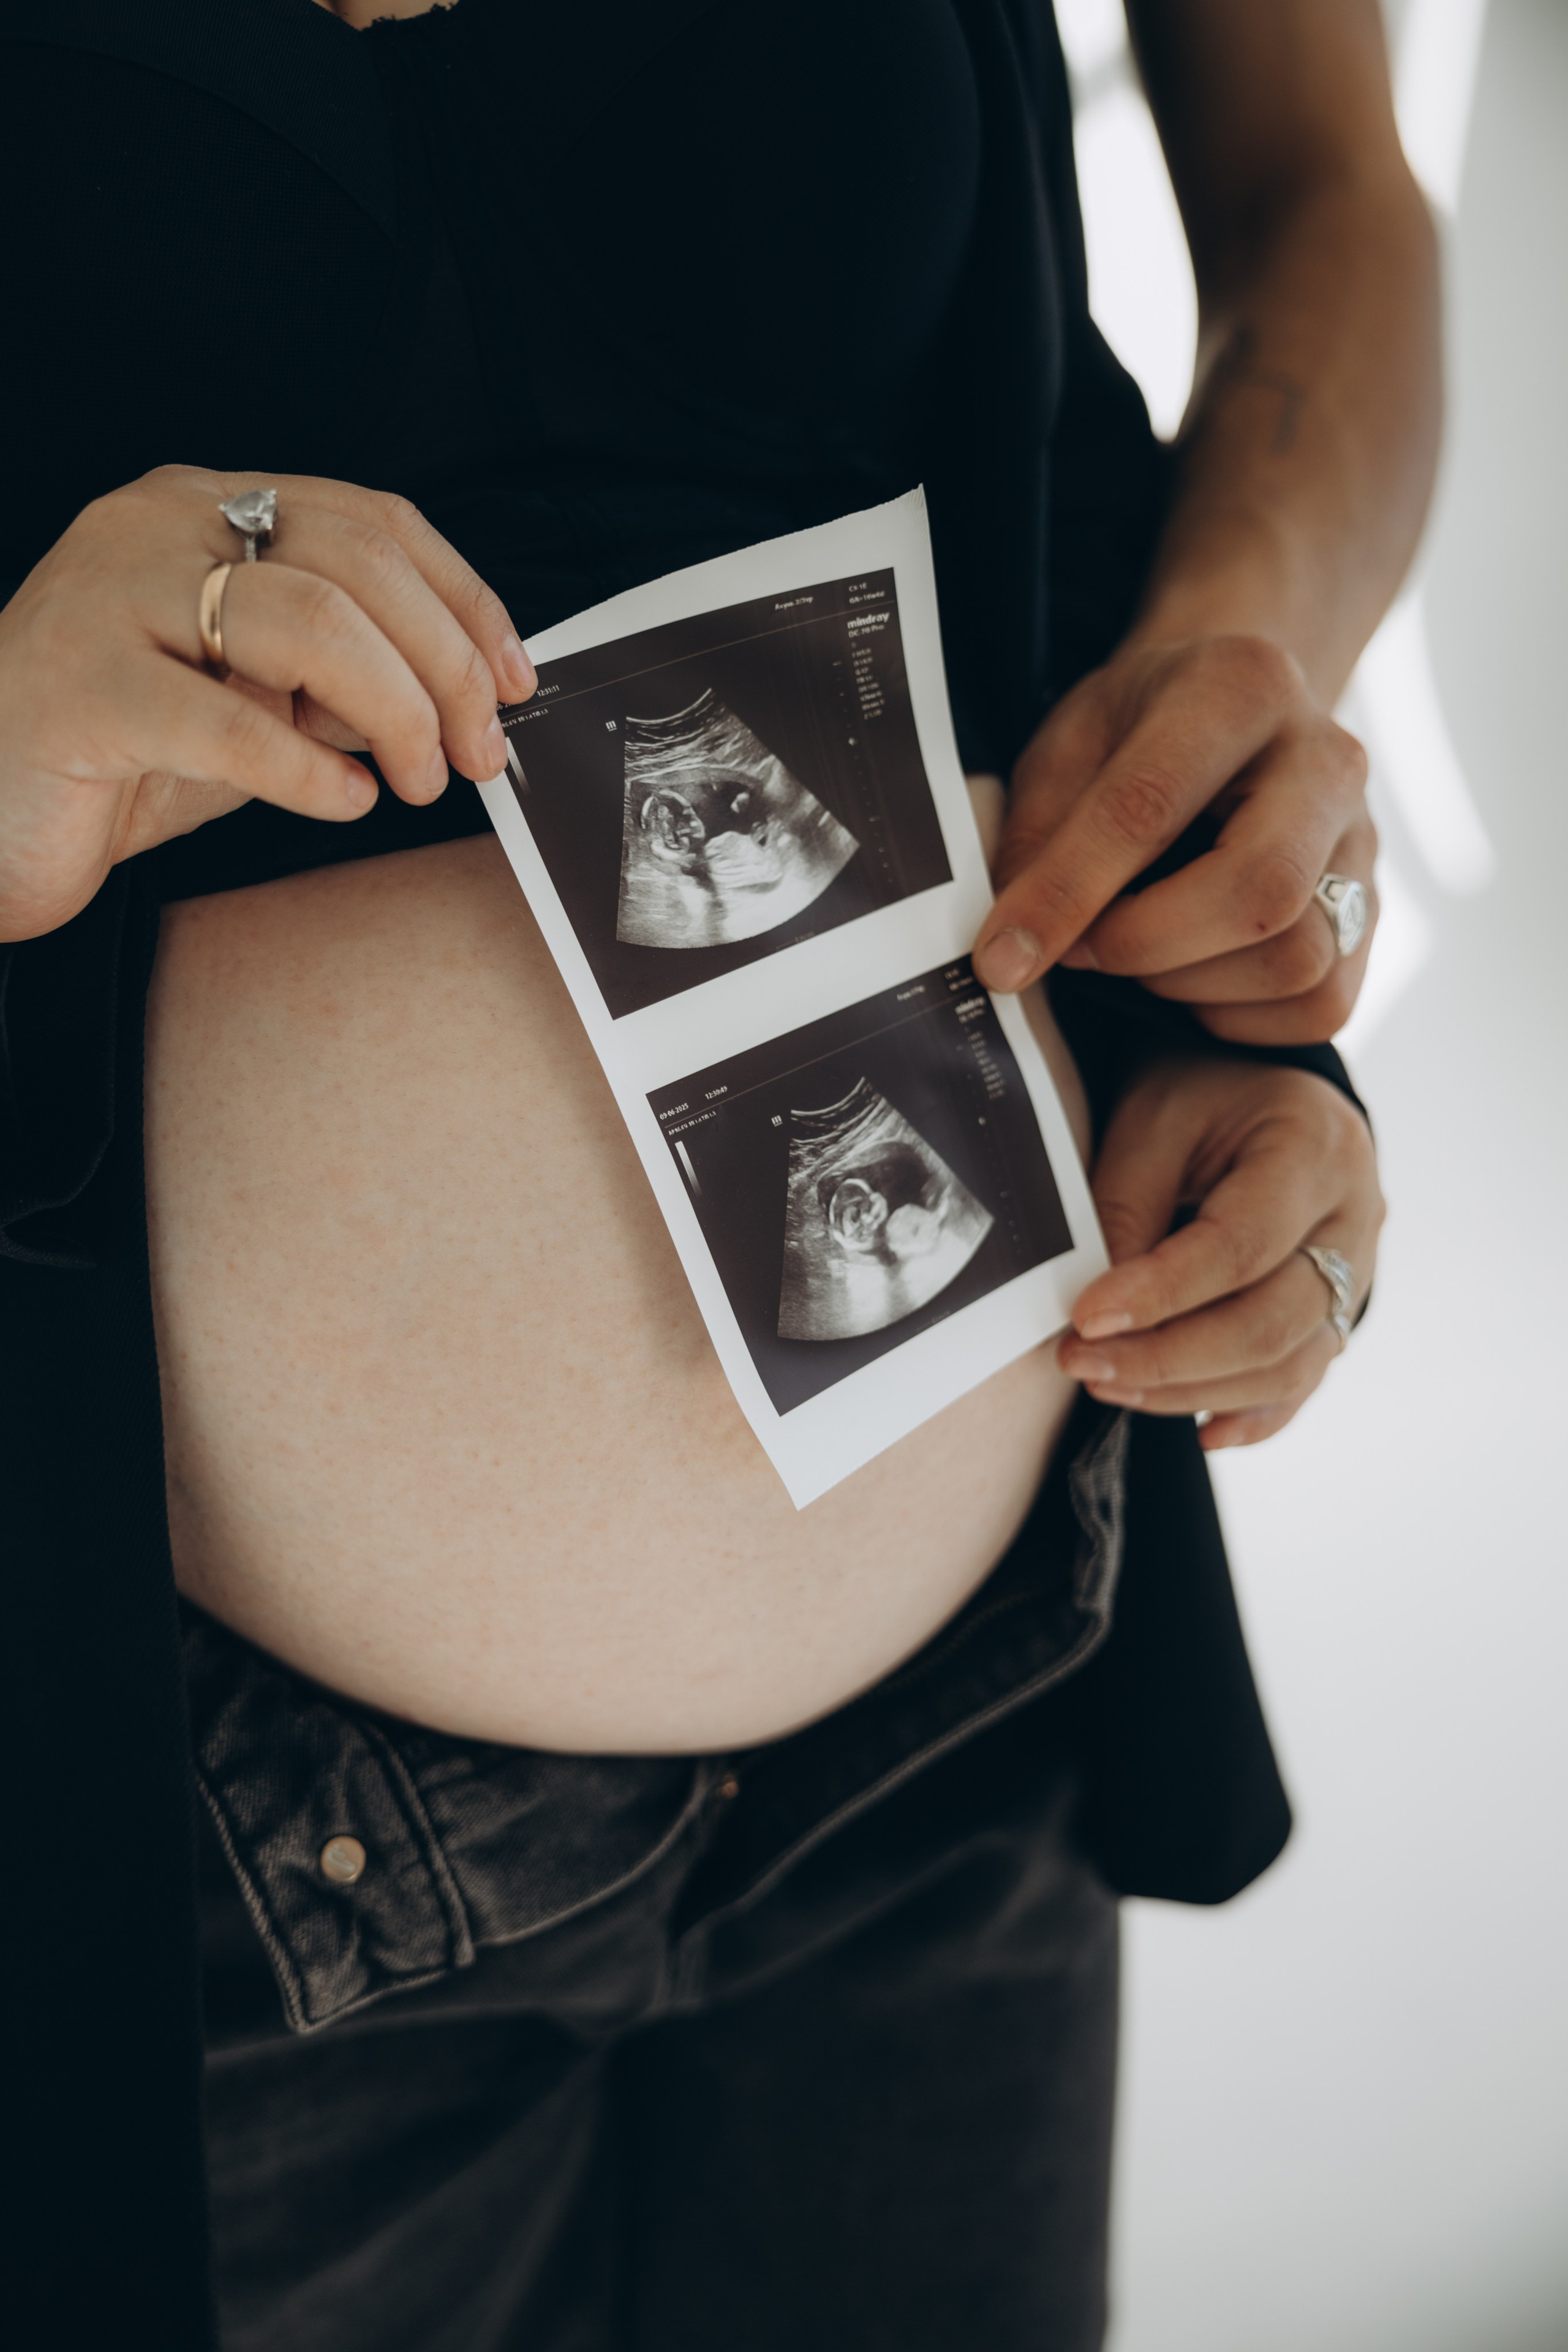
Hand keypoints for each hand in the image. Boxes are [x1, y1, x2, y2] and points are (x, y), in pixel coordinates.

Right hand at [0, 464, 536, 940]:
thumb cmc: (117, 754)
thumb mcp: (254, 703)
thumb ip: (341, 683)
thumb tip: (461, 697)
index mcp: (204, 511)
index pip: (372, 521)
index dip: (464, 601)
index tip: (514, 682)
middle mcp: (156, 528)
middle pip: (356, 564)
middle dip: (446, 667)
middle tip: (475, 753)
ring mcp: (111, 596)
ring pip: (307, 622)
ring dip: (395, 712)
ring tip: (415, 781)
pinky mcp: (81, 685)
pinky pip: (228, 719)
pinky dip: (309, 769)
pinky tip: (344, 801)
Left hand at [972, 635, 1375, 1045]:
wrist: (1235, 717)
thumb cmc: (1140, 732)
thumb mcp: (1067, 747)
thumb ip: (1037, 837)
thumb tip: (1015, 949)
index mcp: (1241, 686)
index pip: (1150, 806)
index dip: (1066, 895)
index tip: (1001, 959)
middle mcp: (1328, 759)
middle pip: (1262, 891)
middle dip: (1147, 946)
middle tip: (1082, 952)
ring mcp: (1365, 841)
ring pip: (1297, 958)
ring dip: (1189, 984)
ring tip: (1137, 953)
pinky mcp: (1375, 912)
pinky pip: (1320, 1004)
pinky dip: (1239, 1017)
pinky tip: (1192, 975)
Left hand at [1057, 1056, 1382, 1450]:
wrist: (1257, 1087)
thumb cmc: (1201, 1092)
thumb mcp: (1153, 1116)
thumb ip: (1127, 1204)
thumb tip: (1098, 1309)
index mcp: (1314, 1149)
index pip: (1241, 1245)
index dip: (1162, 1293)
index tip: (1085, 1319)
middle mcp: (1353, 1219)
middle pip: (1272, 1321)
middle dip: (1168, 1356)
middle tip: (1079, 1362)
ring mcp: (1356, 1273)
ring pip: (1287, 1364)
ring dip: (1191, 1389)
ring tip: (1106, 1383)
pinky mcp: (1336, 1313)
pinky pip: (1303, 1383)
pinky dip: (1250, 1416)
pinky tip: (1196, 1430)